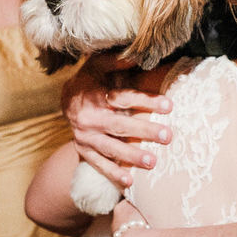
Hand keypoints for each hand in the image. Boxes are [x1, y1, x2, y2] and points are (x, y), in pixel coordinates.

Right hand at [63, 55, 171, 187]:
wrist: (67, 100)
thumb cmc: (91, 80)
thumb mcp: (99, 65)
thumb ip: (117, 61)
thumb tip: (139, 54)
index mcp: (96, 94)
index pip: (124, 98)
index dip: (146, 101)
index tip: (170, 106)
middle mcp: (90, 117)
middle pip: (120, 125)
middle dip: (144, 131)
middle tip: (167, 136)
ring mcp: (86, 136)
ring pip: (110, 147)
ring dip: (131, 155)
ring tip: (153, 162)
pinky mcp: (84, 150)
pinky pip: (98, 164)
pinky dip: (113, 173)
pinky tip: (129, 182)